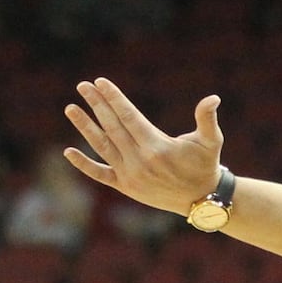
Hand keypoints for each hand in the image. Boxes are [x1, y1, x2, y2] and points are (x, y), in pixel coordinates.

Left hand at [63, 77, 224, 215]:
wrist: (203, 200)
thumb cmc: (206, 166)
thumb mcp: (211, 142)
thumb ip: (207, 119)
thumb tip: (213, 98)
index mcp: (157, 147)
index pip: (129, 117)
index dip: (113, 98)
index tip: (100, 82)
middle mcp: (140, 160)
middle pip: (113, 127)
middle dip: (97, 104)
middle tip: (83, 86)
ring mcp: (130, 174)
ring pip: (102, 146)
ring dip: (85, 127)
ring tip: (71, 108)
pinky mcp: (126, 187)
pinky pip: (100, 174)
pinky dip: (84, 165)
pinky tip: (68, 152)